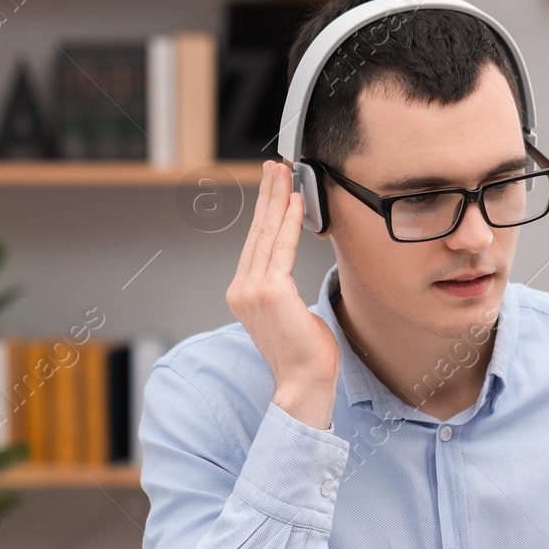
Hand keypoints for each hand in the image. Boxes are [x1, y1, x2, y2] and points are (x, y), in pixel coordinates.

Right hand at [225, 161, 341, 429]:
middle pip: (257, 232)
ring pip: (267, 234)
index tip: (274, 187)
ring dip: (278, 199)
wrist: (304, 382)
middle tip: (276, 166)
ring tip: (285, 172)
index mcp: (244, 294)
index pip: (256, 244)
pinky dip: (290, 221)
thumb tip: (292, 275)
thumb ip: (285, 291)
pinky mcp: (270, 291)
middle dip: (268, 194)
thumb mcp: (291, 314)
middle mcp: (242, 289)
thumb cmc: (305, 354)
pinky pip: (282, 247)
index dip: (265, 211)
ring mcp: (252, 290)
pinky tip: (297, 200)